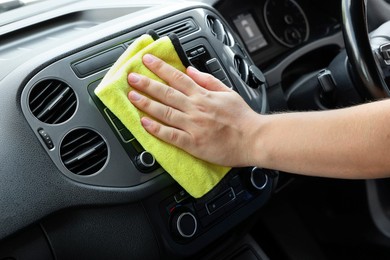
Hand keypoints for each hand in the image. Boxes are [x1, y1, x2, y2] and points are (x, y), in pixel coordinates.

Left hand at [127, 54, 260, 166]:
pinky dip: (156, 129)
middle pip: (166, 93)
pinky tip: (144, 123)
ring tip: (132, 96)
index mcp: (204, 95)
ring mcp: (193, 126)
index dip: (160, 68)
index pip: (177, 78)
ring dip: (146, 103)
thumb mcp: (228, 92)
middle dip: (146, 83)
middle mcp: (195, 108)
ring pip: (164, 112)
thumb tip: (191, 71)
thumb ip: (208, 80)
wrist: (254, 139)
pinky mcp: (192, 143)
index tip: (147, 61)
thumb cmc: (242, 118)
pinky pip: (170, 135)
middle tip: (132, 77)